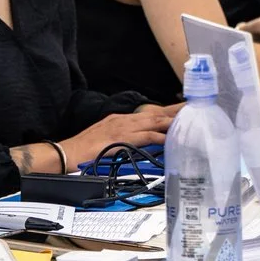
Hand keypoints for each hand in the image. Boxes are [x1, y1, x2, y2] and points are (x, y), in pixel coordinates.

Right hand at [56, 103, 179, 168]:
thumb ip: (124, 139)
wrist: (66, 153)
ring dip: (171, 120)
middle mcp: (123, 120)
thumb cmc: (84, 150)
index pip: (148, 114)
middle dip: (174, 111)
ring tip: (188, 119)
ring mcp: (122, 128)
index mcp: (120, 120)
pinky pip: (144, 137)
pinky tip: (169, 138)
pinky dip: (158, 136)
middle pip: (154, 114)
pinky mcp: (121, 139)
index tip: (180, 110)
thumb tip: (139, 144)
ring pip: (152, 121)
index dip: (165, 112)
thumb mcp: (107, 140)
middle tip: (192, 107)